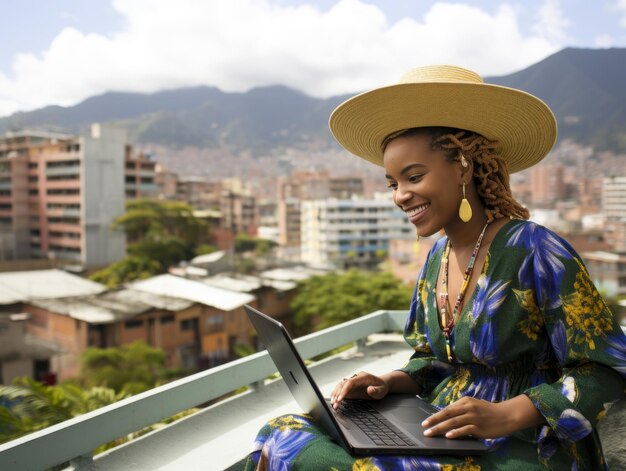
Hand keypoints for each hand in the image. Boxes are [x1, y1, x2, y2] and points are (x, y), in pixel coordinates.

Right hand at [329, 371, 389, 408]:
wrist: (381, 384)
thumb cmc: (382, 387)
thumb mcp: (382, 390)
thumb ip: (376, 390)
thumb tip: (369, 389)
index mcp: (362, 377)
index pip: (350, 382)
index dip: (344, 390)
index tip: (340, 399)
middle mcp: (356, 378)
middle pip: (343, 384)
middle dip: (337, 394)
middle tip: (334, 404)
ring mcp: (352, 383)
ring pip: (340, 386)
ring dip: (335, 394)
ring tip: (333, 404)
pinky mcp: (351, 388)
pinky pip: (342, 389)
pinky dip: (337, 395)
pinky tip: (334, 400)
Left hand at [421, 395, 543, 438]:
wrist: (506, 415)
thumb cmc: (489, 411)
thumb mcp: (474, 405)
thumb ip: (461, 409)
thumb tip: (447, 415)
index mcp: (465, 401)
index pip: (447, 409)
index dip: (436, 415)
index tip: (426, 421)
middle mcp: (468, 407)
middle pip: (447, 414)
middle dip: (433, 420)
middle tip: (424, 426)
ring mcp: (473, 417)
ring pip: (453, 422)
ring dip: (440, 428)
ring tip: (431, 433)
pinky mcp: (479, 427)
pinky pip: (465, 429)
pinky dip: (455, 432)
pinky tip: (448, 436)